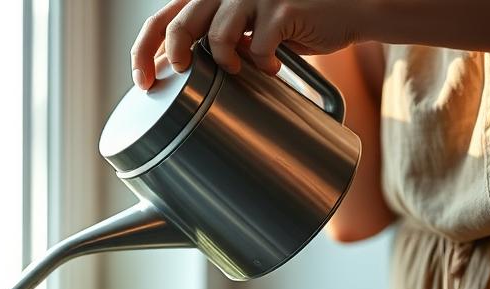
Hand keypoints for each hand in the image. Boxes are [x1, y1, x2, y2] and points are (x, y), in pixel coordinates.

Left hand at [130, 0, 361, 88]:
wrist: (348, 10)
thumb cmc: (293, 22)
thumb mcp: (244, 28)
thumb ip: (214, 38)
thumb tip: (177, 70)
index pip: (165, 16)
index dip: (145, 48)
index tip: (141, 80)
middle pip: (179, 24)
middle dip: (171, 58)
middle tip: (176, 79)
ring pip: (217, 37)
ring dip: (226, 63)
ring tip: (241, 68)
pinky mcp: (280, 7)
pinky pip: (257, 47)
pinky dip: (264, 64)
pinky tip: (276, 65)